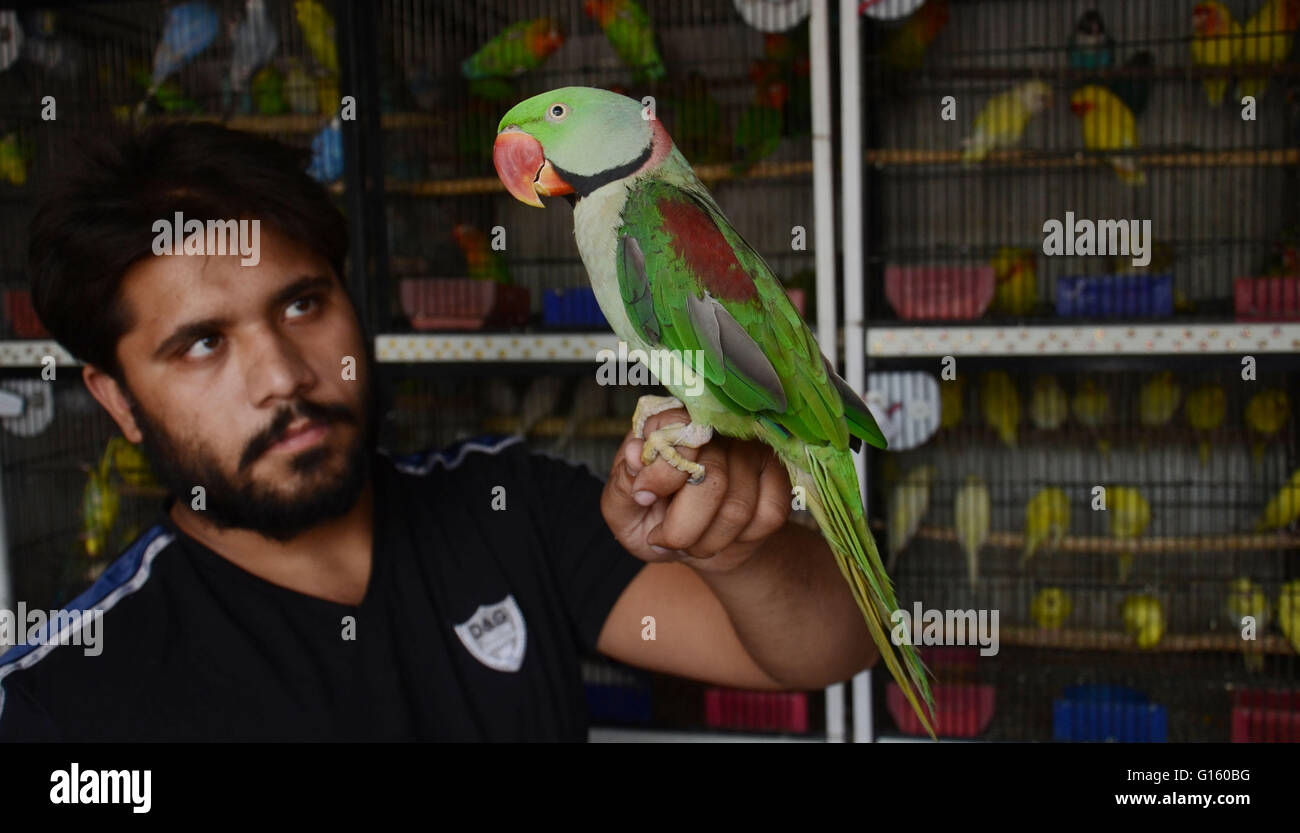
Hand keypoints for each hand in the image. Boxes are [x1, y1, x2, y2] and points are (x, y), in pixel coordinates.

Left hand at [600, 406, 791, 573]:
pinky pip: (769, 515)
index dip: (663, 474)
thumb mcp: (622, 510)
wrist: (695, 544)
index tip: (644, 499)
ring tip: (691, 543)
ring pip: (739, 506)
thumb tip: (635, 454)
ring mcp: (753, 449)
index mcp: (671, 422)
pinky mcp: (779, 476)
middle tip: (665, 539)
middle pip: (712, 478)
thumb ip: (622, 484)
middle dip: (683, 527)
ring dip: (709, 541)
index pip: (678, 430)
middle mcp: (717, 427)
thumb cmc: (654, 520)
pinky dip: (740, 540)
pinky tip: (722, 536)